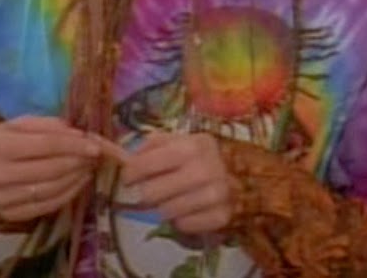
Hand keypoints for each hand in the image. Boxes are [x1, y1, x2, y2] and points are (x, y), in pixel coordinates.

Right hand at [0, 116, 110, 222]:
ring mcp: (3, 199)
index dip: (74, 146)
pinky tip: (77, 184)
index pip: (46, 146)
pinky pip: (45, 206)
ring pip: (50, 189)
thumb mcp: (13, 126)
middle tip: (95, 156)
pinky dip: (67, 195)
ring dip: (76, 178)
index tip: (95, 145)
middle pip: (51, 169)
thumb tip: (76, 133)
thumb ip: (44, 125)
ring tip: (88, 168)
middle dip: (78, 162)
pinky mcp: (9, 216)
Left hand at [120, 132, 234, 234]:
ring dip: (164, 207)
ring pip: (165, 212)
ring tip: (172, 198)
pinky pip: (183, 225)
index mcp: (193, 145)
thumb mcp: (179, 141)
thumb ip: (152, 145)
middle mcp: (206, 169)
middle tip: (151, 190)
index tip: (128, 177)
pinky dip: (181, 220)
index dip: (131, 173)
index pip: (145, 164)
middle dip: (147, 192)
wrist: (239, 175)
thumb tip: (127, 157)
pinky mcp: (221, 217)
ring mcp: (216, 194)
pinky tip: (187, 209)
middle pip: (150, 193)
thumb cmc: (199, 156)